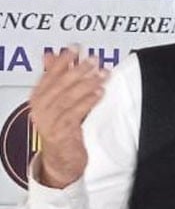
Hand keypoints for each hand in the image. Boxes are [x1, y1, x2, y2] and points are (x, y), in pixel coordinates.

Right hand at [29, 48, 108, 188]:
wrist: (61, 160)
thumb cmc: (62, 127)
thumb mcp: (59, 102)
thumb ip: (57, 79)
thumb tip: (51, 55)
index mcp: (38, 97)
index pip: (49, 74)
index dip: (62, 60)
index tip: (75, 48)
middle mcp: (40, 108)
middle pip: (60, 84)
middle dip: (78, 69)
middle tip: (94, 60)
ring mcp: (49, 121)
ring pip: (68, 97)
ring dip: (87, 83)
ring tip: (102, 74)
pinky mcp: (60, 132)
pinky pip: (75, 113)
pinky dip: (87, 101)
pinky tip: (99, 93)